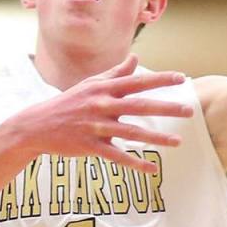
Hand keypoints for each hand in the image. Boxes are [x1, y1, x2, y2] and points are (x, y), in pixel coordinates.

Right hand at [23, 55, 192, 173]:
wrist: (37, 125)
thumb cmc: (68, 103)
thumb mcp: (91, 85)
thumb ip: (116, 73)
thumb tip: (135, 58)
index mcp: (104, 89)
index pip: (137, 81)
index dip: (160, 79)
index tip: (182, 79)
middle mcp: (102, 105)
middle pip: (139, 106)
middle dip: (165, 107)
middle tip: (189, 110)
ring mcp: (95, 126)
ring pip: (131, 133)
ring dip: (156, 138)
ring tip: (177, 142)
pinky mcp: (89, 146)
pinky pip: (116, 156)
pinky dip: (135, 163)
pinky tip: (152, 168)